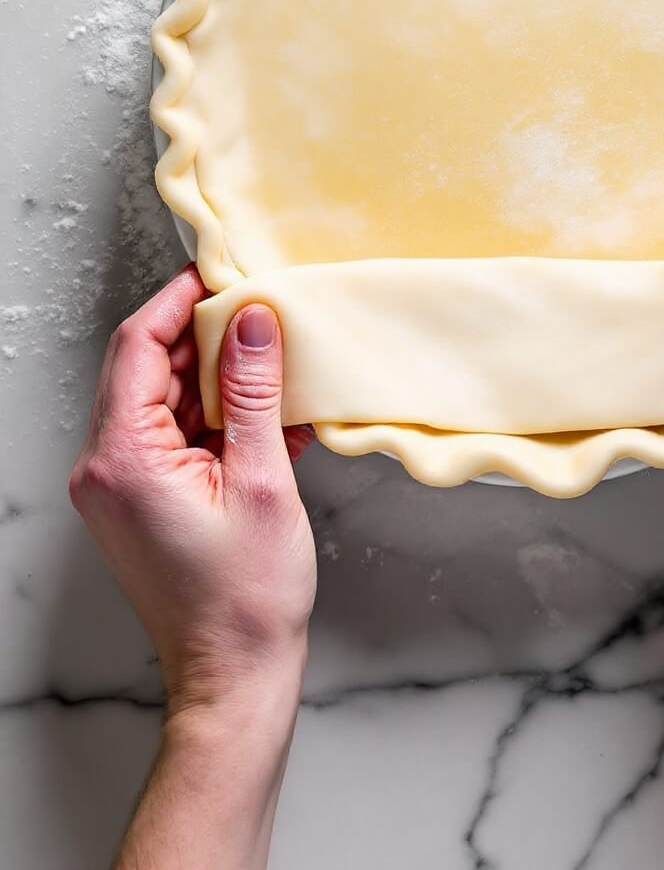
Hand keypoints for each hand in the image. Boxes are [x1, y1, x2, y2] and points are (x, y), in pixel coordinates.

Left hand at [70, 266, 316, 716]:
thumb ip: (253, 392)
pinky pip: (176, 434)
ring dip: (215, 375)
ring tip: (271, 354)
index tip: (218, 273)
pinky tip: (266, 408)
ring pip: (164, 399)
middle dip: (202, 334)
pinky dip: (217, 415)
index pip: (136, 347)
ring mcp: (122, 486)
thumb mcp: (260, 479)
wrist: (234, 674)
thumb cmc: (244, 598)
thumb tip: (254, 322)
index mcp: (121, 458)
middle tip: (256, 306)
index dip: (177, 301)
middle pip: (147, 368)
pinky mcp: (145, 500)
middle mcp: (106, 467)